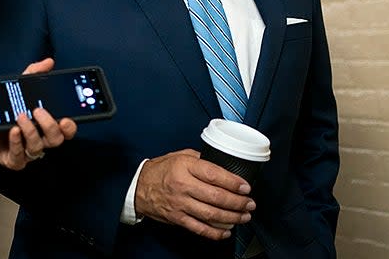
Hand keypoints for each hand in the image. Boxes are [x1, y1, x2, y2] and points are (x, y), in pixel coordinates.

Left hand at [0, 58, 77, 168]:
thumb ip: (33, 75)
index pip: (65, 130)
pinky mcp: (12, 159)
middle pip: (56, 140)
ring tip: (21, 117)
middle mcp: (40, 139)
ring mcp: (26, 151)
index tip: (67, 118)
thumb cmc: (2, 110)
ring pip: (37, 147)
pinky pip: (18, 156)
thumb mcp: (18, 89)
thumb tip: (48, 62)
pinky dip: (17, 142)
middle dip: (50, 126)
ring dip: (31, 131)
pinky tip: (13, 130)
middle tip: (39, 111)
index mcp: (45, 125)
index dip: (69, 127)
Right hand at [135, 149, 254, 239]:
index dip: (233, 182)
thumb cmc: (160, 170)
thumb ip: (201, 160)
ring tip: (244, 217)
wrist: (138, 187)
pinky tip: (226, 231)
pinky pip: (199, 228)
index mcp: (185, 167)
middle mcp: (183, 185)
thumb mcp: (180, 156)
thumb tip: (223, 166)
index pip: (214, 175)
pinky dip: (215, 232)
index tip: (246, 187)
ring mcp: (180, 204)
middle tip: (250, 204)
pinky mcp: (177, 218)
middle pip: (216, 197)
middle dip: (237, 202)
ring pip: (210, 214)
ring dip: (231, 218)